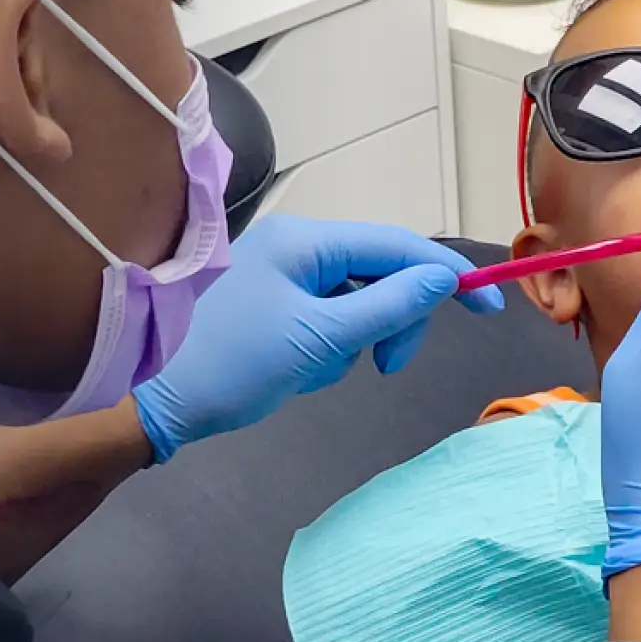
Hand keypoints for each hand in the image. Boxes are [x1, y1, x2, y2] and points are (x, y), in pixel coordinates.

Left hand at [133, 215, 501, 460]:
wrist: (153, 399)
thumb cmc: (230, 364)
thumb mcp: (321, 340)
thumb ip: (388, 307)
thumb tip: (442, 279)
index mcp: (307, 242)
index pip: (398, 246)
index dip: (447, 276)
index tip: (488, 308)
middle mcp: (296, 247)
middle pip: (381, 274)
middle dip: (391, 321)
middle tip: (386, 368)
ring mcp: (281, 275)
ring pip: (356, 303)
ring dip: (352, 342)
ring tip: (313, 371)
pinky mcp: (270, 304)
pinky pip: (325, 320)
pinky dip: (325, 350)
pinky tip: (295, 372)